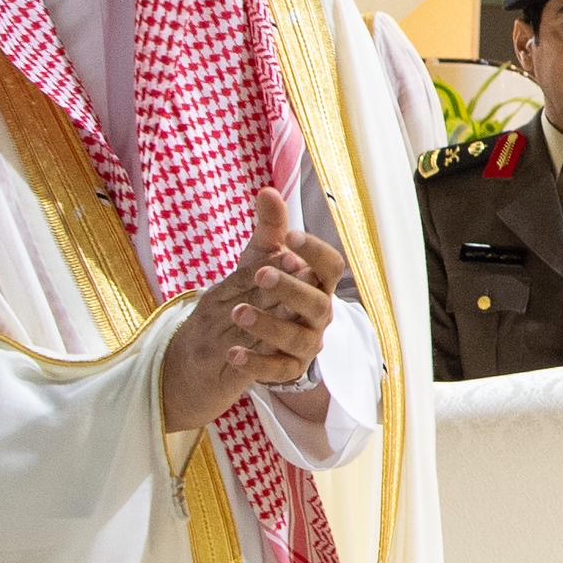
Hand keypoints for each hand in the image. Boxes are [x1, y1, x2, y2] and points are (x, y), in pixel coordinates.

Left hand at [158, 190, 348, 432]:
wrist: (238, 330)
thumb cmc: (261, 288)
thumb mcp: (261, 256)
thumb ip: (268, 228)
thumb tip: (267, 191)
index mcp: (317, 284)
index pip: (331, 267)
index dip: (315, 252)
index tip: (289, 236)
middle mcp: (318, 316)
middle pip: (319, 304)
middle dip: (291, 289)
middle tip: (260, 274)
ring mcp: (306, 345)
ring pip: (299, 340)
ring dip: (270, 326)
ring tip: (238, 312)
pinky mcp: (288, 370)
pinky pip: (279, 371)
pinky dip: (256, 363)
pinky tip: (232, 351)